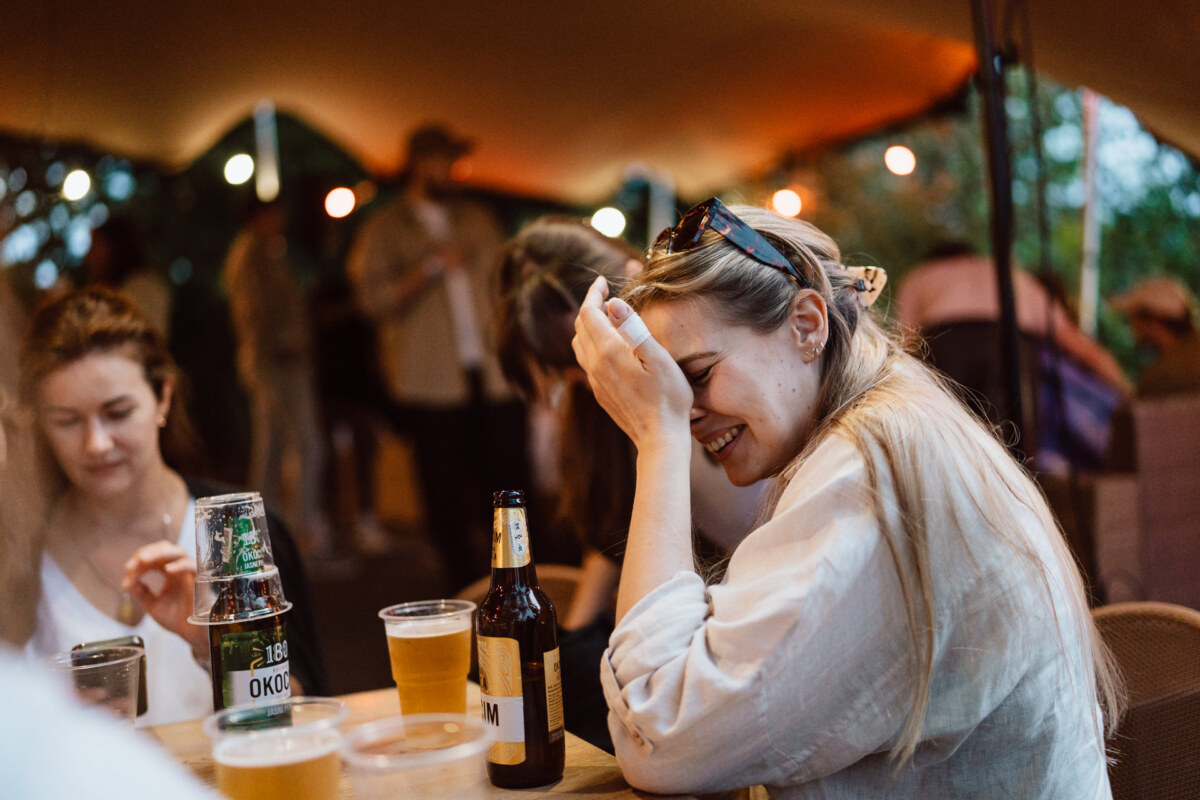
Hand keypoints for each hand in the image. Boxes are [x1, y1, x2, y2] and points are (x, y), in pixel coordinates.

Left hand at [123, 541, 206, 656]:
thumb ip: (141, 592)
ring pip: (178, 552)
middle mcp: (180, 569)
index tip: (127, 570)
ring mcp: (190, 573)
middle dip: (148, 552)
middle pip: (166, 549)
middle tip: (135, 563)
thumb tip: (126, 582)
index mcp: (170, 572)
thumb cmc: (177, 619)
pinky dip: (180, 565)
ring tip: (143, 560)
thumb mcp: (153, 605)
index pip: (154, 557)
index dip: (140, 560)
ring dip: (160, 554)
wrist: (191, 634)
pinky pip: (192, 567)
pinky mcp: (200, 580)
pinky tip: (168, 570)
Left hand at [571, 277, 692, 451]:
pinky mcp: (600, 393)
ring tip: (608, 317)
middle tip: (607, 295)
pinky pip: (587, 361)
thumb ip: (635, 328)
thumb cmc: (668, 398)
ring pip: (580, 344)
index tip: (602, 281)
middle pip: (580, 327)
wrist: (660, 439)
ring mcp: (595, 382)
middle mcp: (595, 366)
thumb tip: (613, 302)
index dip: (594, 293)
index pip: (589, 313)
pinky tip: (610, 346)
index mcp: (609, 352)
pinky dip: (592, 344)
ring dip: (589, 326)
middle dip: (591, 306)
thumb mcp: (659, 358)